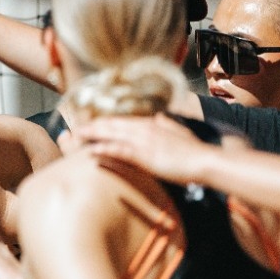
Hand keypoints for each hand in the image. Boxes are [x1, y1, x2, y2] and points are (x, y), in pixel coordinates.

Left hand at [74, 113, 211, 184]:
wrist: (205, 161)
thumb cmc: (193, 150)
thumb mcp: (179, 132)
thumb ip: (167, 124)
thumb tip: (160, 117)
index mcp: (151, 124)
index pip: (122, 121)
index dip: (104, 122)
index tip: (89, 124)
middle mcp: (144, 129)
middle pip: (112, 125)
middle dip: (92, 127)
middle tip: (74, 129)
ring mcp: (144, 142)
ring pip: (112, 135)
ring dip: (93, 135)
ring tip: (75, 136)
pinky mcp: (145, 156)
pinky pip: (120, 151)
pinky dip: (105, 149)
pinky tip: (91, 150)